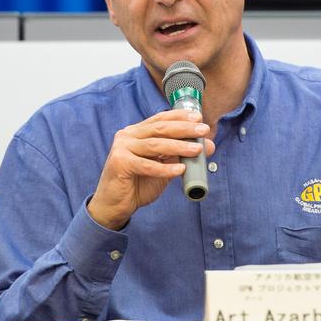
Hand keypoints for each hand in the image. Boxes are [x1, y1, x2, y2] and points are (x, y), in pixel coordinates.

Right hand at [86, 109, 216, 230]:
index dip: (180, 116)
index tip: (199, 117)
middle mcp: (127, 135)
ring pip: (155, 145)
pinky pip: (147, 165)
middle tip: (203, 129)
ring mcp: (121, 148)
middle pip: (159, 128)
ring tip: (197, 150)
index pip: (160, 119)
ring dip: (179, 146)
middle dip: (184, 128)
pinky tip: (180, 170)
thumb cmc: (138, 184)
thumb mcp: (162, 167)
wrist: (115, 205)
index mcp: (136, 132)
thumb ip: (179, 156)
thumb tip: (206, 147)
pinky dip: (165, 168)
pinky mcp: (120, 163)